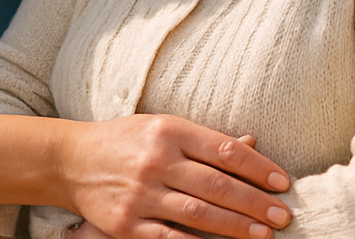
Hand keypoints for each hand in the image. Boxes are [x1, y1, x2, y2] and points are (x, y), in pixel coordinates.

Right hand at [58, 117, 292, 238]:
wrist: (71, 160)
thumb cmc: (126, 141)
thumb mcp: (163, 127)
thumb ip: (205, 140)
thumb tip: (251, 146)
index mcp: (169, 130)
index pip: (224, 150)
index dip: (258, 168)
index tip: (283, 184)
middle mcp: (155, 160)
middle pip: (216, 184)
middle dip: (254, 203)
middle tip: (283, 216)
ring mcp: (141, 194)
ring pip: (198, 213)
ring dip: (236, 227)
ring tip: (264, 234)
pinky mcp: (127, 224)